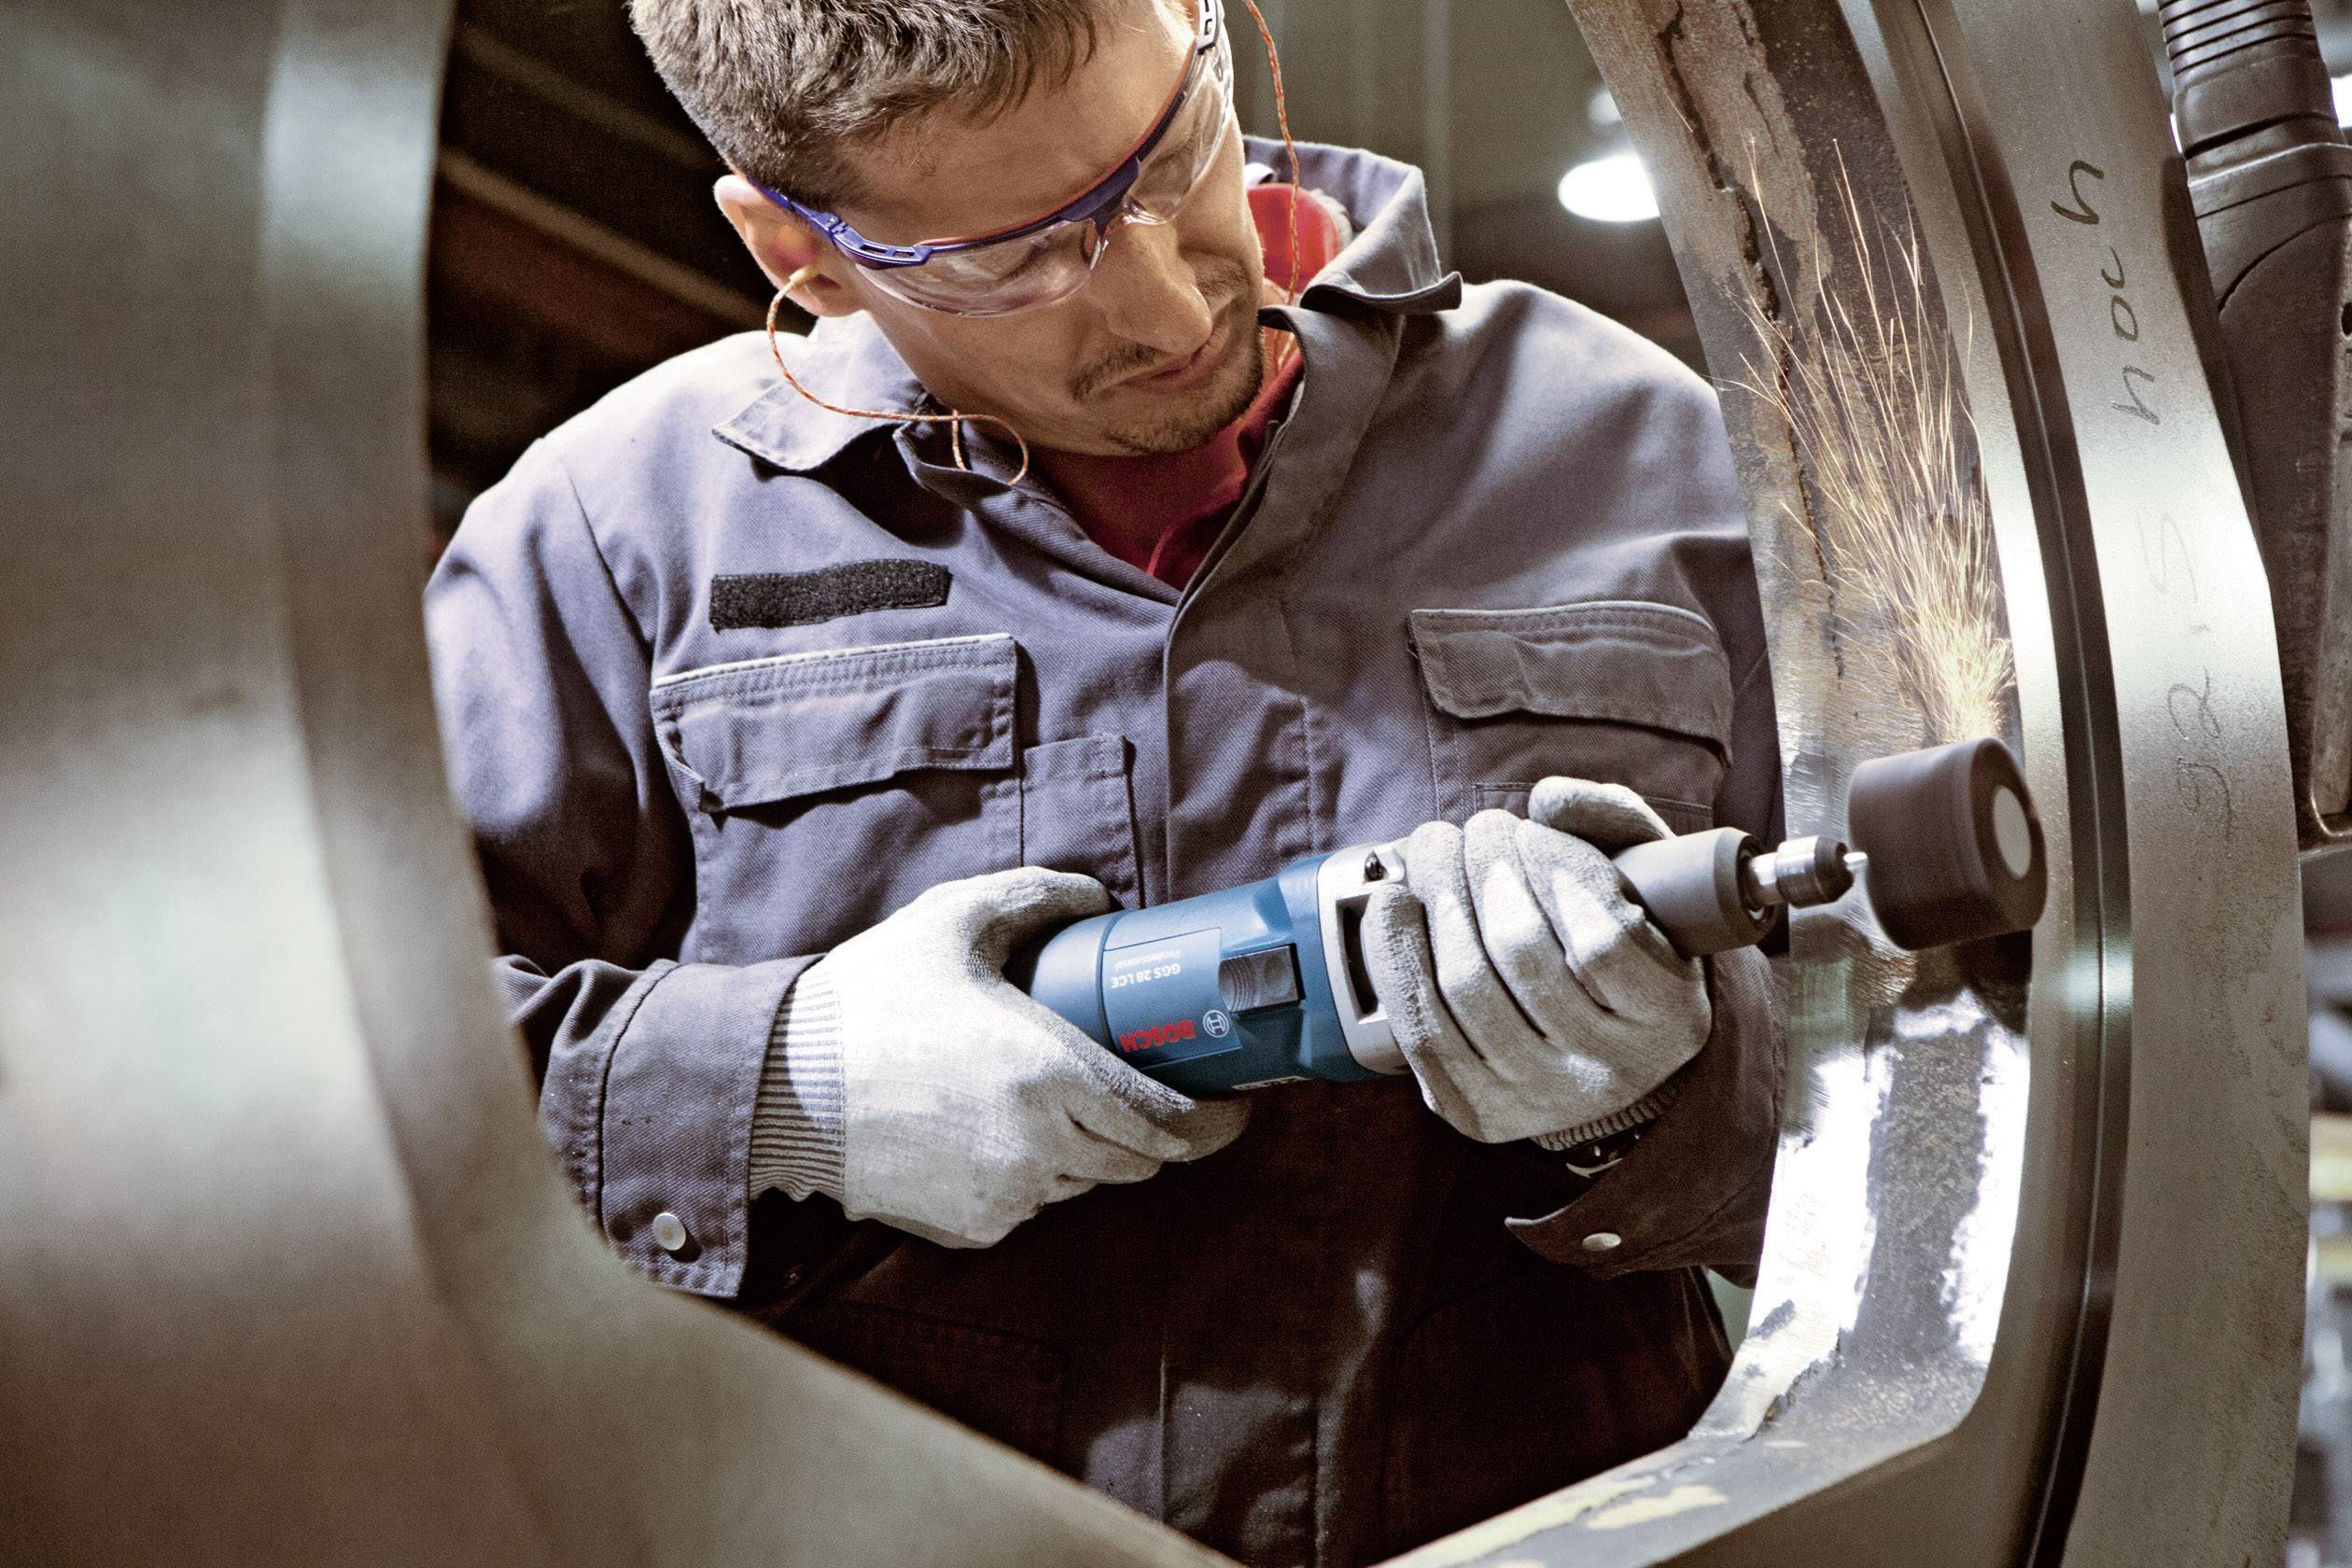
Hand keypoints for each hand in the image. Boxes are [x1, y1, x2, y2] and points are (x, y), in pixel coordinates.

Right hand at [795, 867, 1248, 1247]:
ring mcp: (1007, 1195)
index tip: (1234, 1104)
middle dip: (1158, 1130)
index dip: (1217, 1122)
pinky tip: (1001, 1128)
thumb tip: (1098, 897)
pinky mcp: (972, 1226)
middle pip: (1140, 1159)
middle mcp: (1040, 1147)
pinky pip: (1033, 1201)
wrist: (779, 1085)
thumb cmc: (869, 997)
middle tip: (1154, 1089)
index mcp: (1051, 1075)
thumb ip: (1037, 897)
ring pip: (1087, 1181)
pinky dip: (1037, 1171)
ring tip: (1064, 1098)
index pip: (1170, 1124)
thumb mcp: (954, 920)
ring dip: (1094, 1147)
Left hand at [1361, 778, 1709, 1143]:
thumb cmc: (1622, 943)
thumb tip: (1550, 798)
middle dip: (1485, 868)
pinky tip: (1392, 907)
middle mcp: (1609, 1070)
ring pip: (1467, 985)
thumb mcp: (1648, 880)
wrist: (1600, 1049)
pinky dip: (1396, 956)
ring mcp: (1539, 1098)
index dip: (1554, 869)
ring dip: (1438, 898)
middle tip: (1476, 828)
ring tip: (1437, 851)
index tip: (1529, 829)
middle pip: (1522, 953)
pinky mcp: (1476, 1110)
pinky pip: (1421, 1030)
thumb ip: (1615, 821)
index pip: (1603, 938)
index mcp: (1669, 1016)